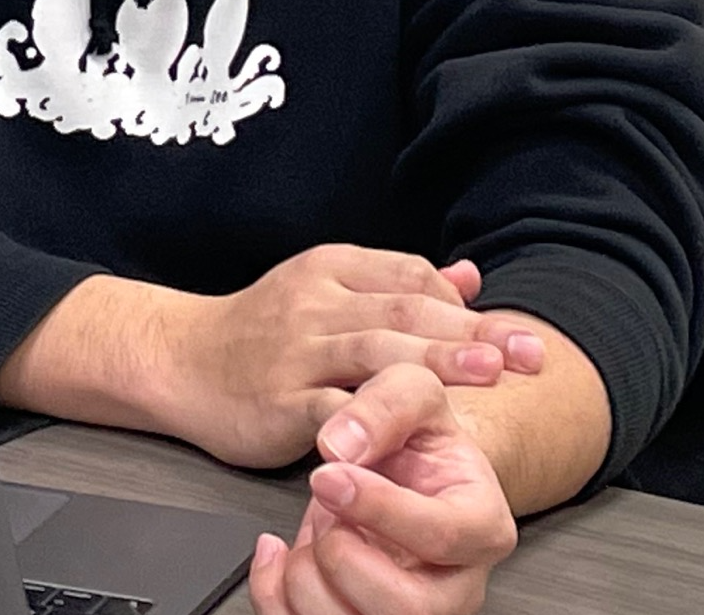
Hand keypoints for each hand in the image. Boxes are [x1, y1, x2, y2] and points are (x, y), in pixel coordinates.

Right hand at [160, 248, 546, 467]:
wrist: (177, 359)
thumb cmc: (259, 332)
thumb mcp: (326, 290)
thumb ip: (397, 285)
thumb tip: (469, 277)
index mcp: (332, 269)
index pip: (412, 275)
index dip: (466, 305)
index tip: (513, 334)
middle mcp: (317, 303)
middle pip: (407, 311)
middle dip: (473, 332)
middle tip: (525, 352)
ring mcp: (297, 352)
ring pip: (378, 352)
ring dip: (439, 363)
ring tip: (488, 376)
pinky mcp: (281, 401)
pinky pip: (334, 410)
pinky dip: (374, 423)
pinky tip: (410, 435)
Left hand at [247, 364, 519, 614]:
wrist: (409, 471)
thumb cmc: (418, 441)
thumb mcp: (411, 390)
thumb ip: (383, 405)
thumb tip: (342, 446)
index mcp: (482, 527)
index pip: (440, 535)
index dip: (376, 507)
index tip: (328, 475)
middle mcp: (455, 587)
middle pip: (403, 609)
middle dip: (339, 556)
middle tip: (327, 508)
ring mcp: (413, 614)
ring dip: (305, 577)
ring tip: (315, 528)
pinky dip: (273, 594)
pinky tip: (282, 554)